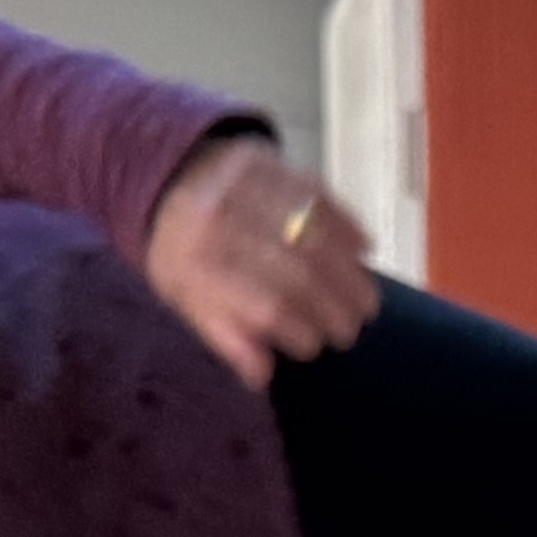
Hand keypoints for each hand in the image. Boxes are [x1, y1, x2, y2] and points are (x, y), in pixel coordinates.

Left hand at [142, 136, 376, 384]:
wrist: (169, 175)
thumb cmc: (184, 251)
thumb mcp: (187, 298)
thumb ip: (223, 335)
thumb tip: (262, 374)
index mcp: (194, 260)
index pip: (262, 305)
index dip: (298, 332)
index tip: (314, 347)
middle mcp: (219, 218)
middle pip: (295, 271)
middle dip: (333, 308)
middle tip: (349, 331)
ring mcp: (246, 185)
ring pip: (316, 236)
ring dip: (350, 275)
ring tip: (367, 303)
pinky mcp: (270, 161)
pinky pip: (321, 197)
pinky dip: (348, 227)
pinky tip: (364, 253)